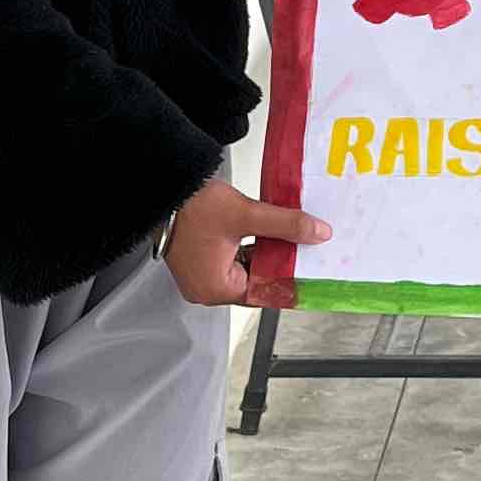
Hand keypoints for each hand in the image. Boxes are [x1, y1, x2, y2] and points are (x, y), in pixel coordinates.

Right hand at [162, 178, 329, 307]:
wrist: (164, 187)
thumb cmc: (191, 206)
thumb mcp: (246, 214)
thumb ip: (285, 225)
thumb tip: (317, 233)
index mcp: (215, 289)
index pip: (263, 292)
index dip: (289, 278)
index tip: (309, 269)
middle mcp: (206, 288)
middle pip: (255, 282)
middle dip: (278, 263)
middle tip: (303, 248)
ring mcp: (201, 275)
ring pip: (245, 269)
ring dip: (264, 254)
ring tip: (287, 238)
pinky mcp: (199, 260)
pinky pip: (232, 260)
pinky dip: (249, 248)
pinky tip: (265, 232)